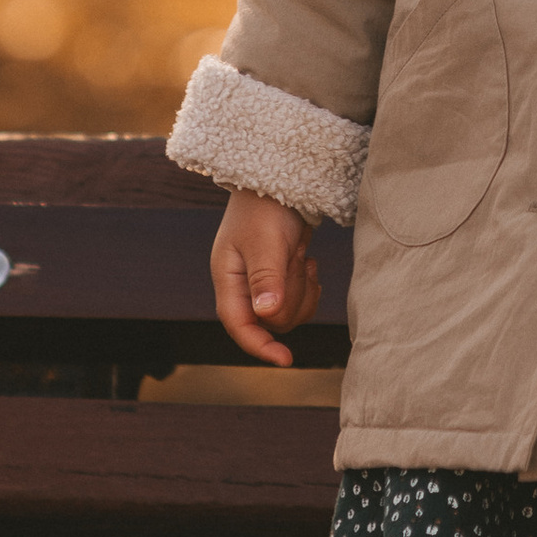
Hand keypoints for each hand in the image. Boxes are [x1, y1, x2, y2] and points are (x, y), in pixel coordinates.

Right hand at [212, 189, 316, 366]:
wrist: (280, 176)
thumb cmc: (266, 205)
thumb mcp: (265, 240)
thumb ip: (266, 278)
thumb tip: (266, 315)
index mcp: (227, 278)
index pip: (239, 325)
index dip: (259, 346)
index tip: (286, 359)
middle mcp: (242, 285)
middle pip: (270, 321)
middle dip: (291, 297)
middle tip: (297, 262)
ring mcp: (261, 282)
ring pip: (287, 312)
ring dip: (301, 288)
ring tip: (301, 257)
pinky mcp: (280, 276)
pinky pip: (298, 299)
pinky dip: (308, 284)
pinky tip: (307, 259)